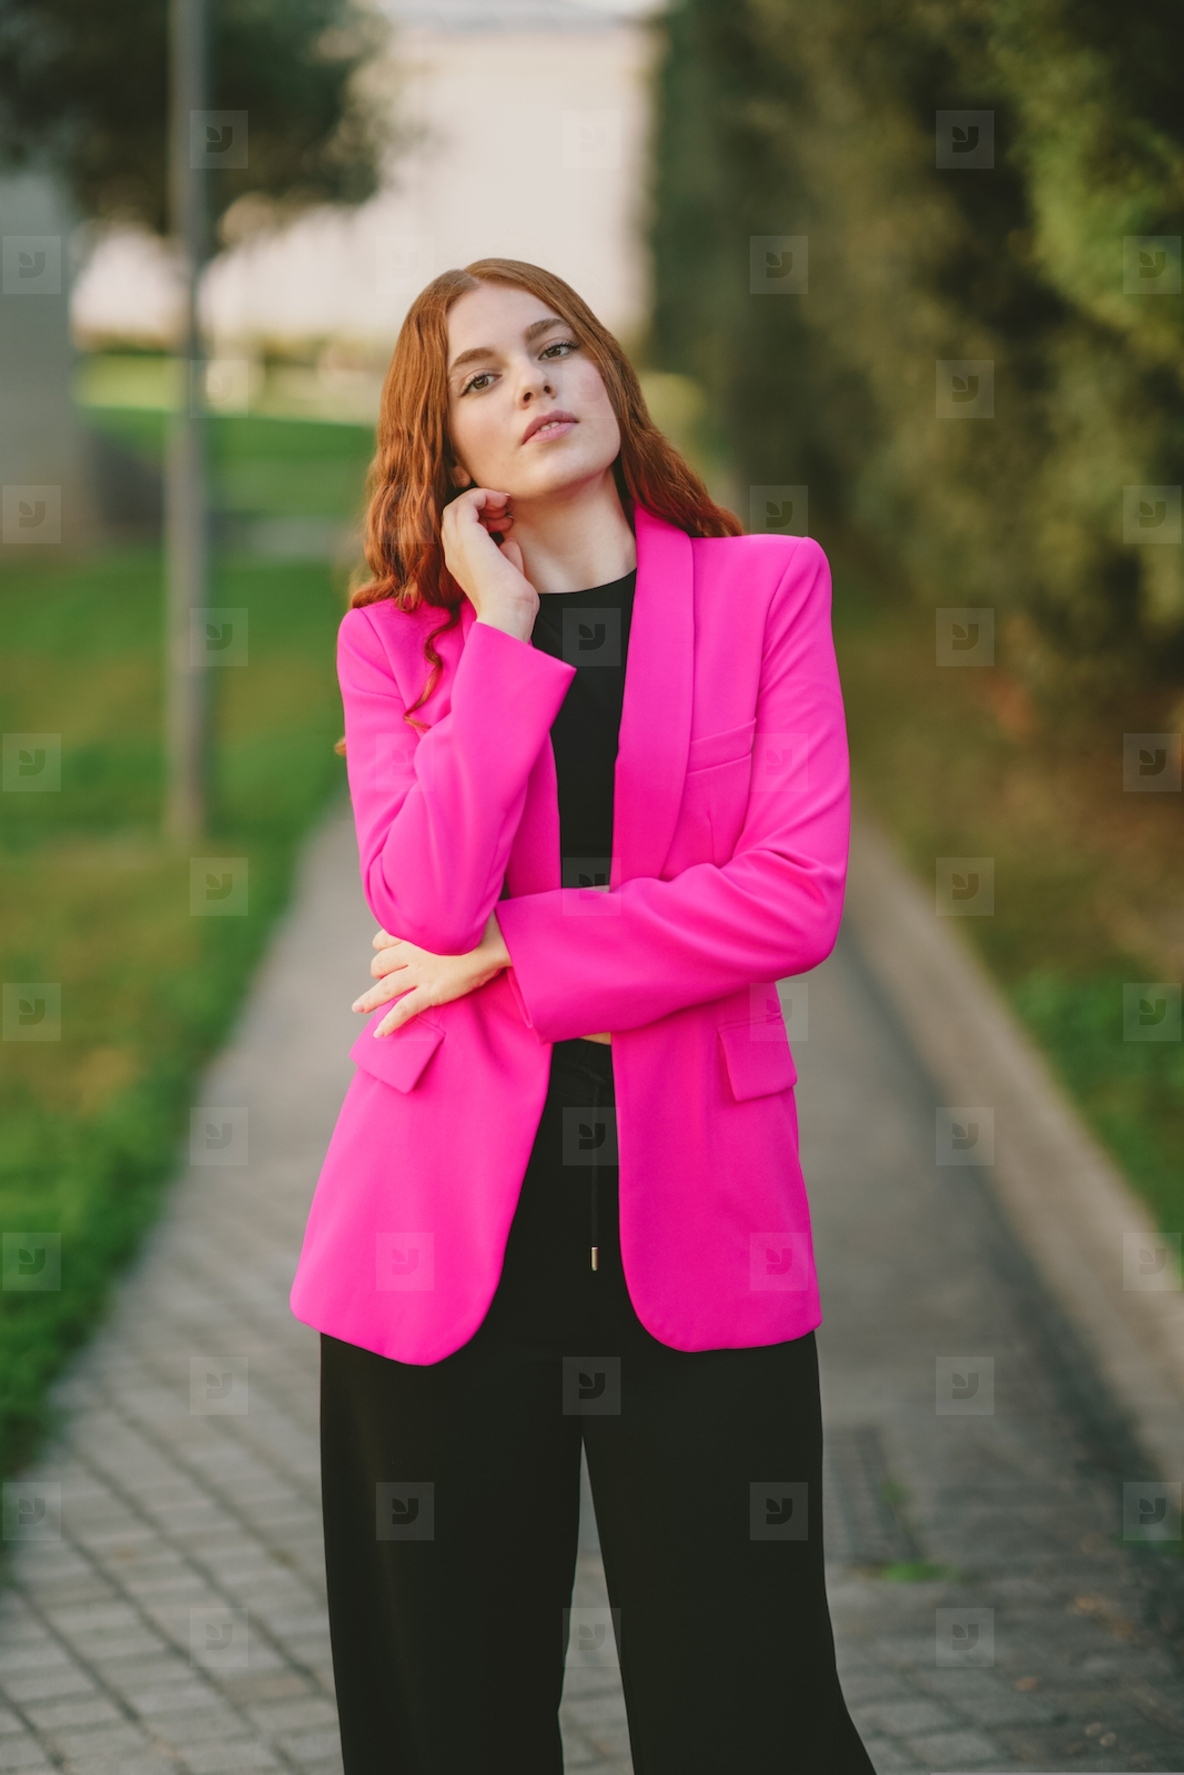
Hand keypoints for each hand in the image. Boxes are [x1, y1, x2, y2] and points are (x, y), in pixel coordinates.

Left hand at [352, 912, 510, 1036]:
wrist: (496, 939)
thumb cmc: (482, 923)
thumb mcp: (454, 912)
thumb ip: (441, 917)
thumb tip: (444, 915)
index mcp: (416, 931)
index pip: (385, 938)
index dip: (382, 946)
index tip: (385, 949)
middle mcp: (412, 952)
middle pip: (381, 963)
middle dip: (377, 970)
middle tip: (380, 975)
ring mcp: (420, 974)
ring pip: (385, 987)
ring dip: (370, 998)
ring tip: (359, 1006)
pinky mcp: (431, 992)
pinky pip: (404, 1009)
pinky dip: (390, 1022)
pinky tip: (379, 1033)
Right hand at [441, 487, 537, 639]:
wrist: (508, 612)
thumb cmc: (512, 601)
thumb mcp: (508, 573)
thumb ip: (506, 554)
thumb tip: (509, 540)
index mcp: (460, 562)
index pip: (461, 529)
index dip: (483, 519)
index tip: (506, 522)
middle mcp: (453, 553)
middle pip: (455, 514)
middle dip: (480, 506)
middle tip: (505, 510)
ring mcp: (456, 544)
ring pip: (457, 506)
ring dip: (482, 499)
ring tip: (505, 505)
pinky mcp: (466, 535)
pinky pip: (467, 502)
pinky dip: (484, 495)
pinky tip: (502, 502)